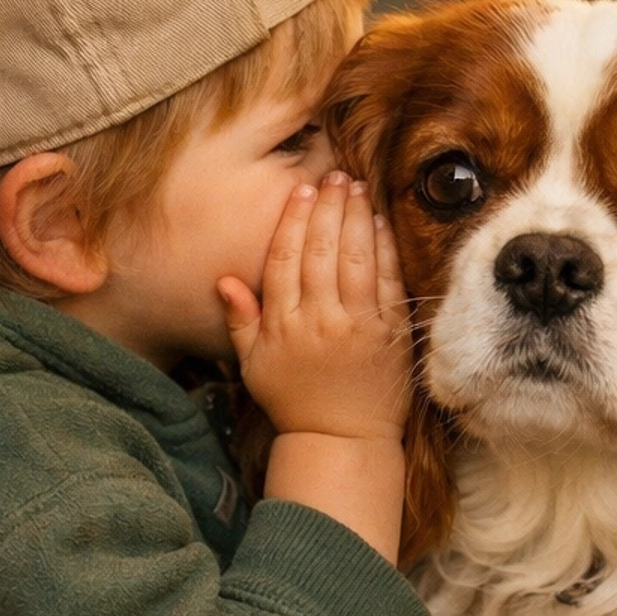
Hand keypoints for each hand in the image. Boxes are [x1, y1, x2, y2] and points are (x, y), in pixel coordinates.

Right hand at [217, 174, 411, 441]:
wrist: (342, 439)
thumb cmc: (294, 400)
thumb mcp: (254, 364)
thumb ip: (241, 320)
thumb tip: (224, 280)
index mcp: (284, 326)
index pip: (286, 261)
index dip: (293, 222)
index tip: (300, 192)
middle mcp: (321, 322)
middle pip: (322, 252)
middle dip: (327, 208)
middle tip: (332, 176)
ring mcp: (360, 326)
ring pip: (356, 259)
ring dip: (356, 218)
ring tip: (355, 186)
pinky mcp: (392, 334)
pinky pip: (388, 282)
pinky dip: (385, 249)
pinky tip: (380, 222)